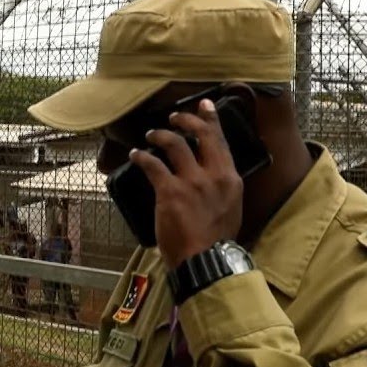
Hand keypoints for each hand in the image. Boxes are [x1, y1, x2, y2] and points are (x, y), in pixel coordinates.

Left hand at [129, 99, 242, 269]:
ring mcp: (192, 182)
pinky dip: (142, 156)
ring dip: (160, 134)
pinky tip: (136, 155)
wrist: (205, 260)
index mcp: (230, 179)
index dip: (212, 120)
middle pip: (201, 134)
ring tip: (151, 134)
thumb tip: (210, 176)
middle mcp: (214, 175)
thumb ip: (221, 188)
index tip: (205, 105)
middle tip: (174, 116)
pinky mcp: (170, 191)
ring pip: (175, 143)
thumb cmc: (215, 241)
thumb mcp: (230, 209)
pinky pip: (153, 164)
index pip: (222, 141)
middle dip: (187, 119)